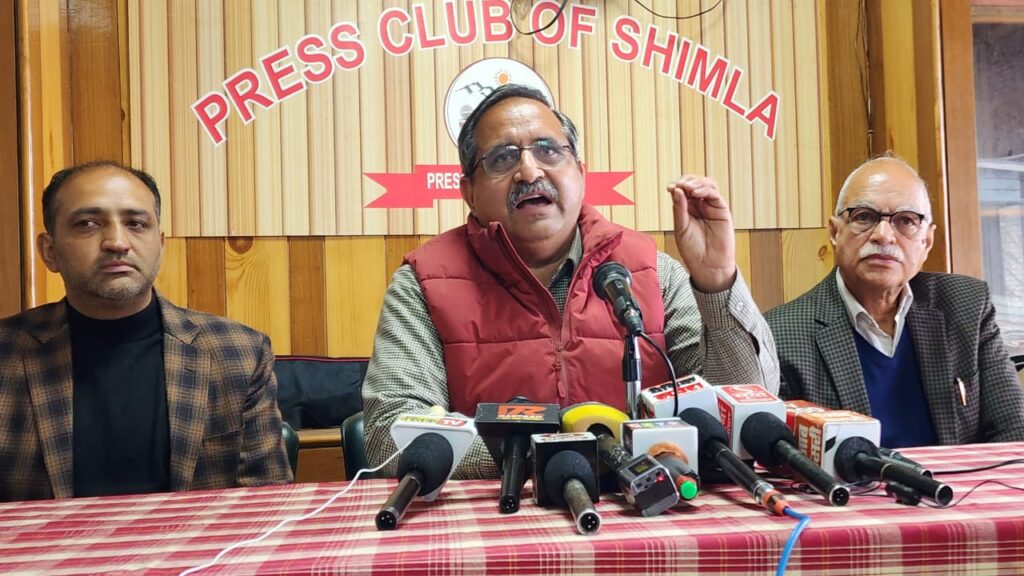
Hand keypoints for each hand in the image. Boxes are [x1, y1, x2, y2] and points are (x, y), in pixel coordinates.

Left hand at [667, 175, 736, 292]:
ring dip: (696, 183)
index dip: (677, 185)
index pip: (683, 190)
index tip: (669, 187)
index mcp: (687, 209)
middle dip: (687, 181)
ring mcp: (711, 207)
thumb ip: (679, 209)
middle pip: (695, 183)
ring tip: (688, 187)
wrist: (707, 266)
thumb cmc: (693, 250)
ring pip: (707, 185)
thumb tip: (676, 189)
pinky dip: (705, 190)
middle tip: (679, 185)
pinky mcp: (722, 211)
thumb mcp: (681, 227)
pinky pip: (715, 195)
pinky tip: (696, 192)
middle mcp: (700, 206)